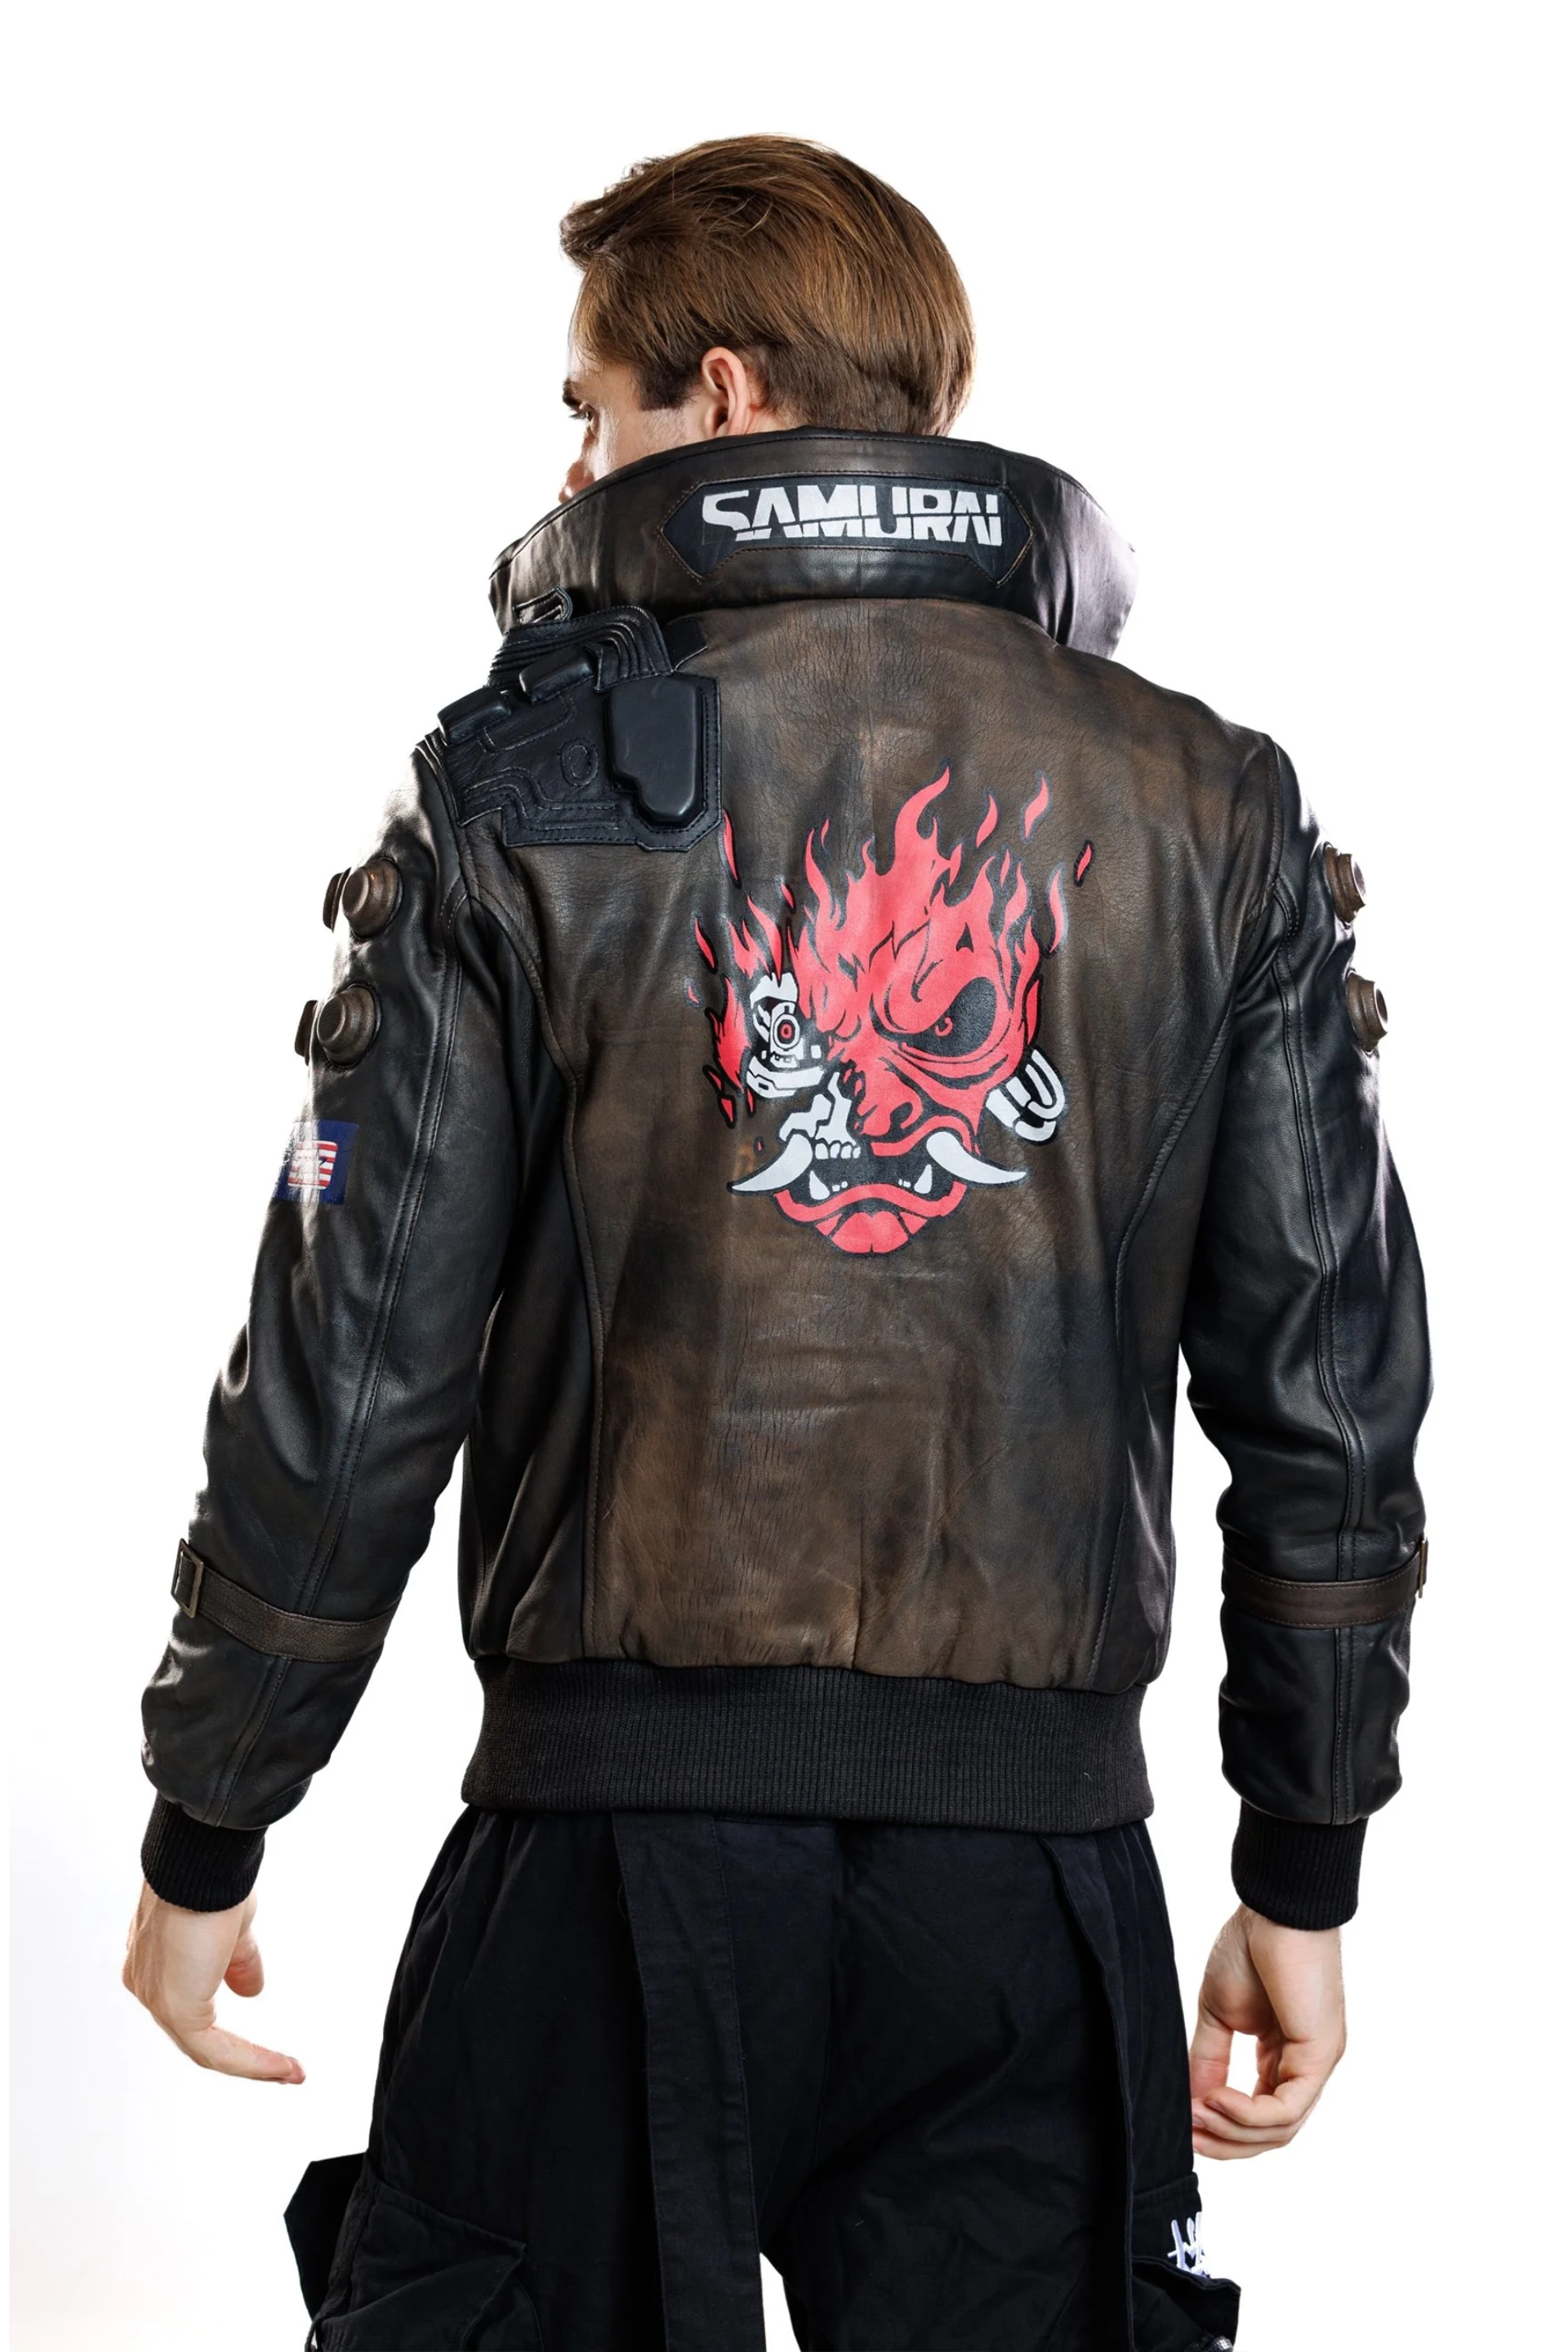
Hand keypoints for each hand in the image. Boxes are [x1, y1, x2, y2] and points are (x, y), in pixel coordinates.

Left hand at [122, 1880, 303, 2081]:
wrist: (202, 1865)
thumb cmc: (212, 1879)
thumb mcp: (233, 1928)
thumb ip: (238, 1962)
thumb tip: (252, 1991)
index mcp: (154, 1958)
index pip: (190, 1997)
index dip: (225, 2015)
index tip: (259, 2017)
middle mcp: (148, 1980)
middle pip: (196, 2031)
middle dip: (242, 2050)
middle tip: (279, 2064)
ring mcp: (156, 1997)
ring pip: (205, 2047)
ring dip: (252, 2061)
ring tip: (288, 2071)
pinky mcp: (176, 2009)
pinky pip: (215, 2049)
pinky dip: (252, 2060)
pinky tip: (280, 2067)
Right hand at [1189, 1905, 1344, 2157]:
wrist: (1274, 1908)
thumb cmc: (1249, 1947)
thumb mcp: (1218, 2013)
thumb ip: (1209, 2059)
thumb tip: (1191, 2105)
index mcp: (1285, 2056)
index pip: (1260, 2116)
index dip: (1222, 2129)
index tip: (1184, 2127)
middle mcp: (1306, 2067)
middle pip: (1272, 2134)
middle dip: (1227, 2142)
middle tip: (1188, 2136)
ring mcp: (1317, 2063)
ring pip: (1280, 2129)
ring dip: (1232, 2130)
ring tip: (1196, 2115)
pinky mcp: (1320, 2055)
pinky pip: (1285, 2109)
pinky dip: (1247, 2113)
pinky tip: (1216, 2099)